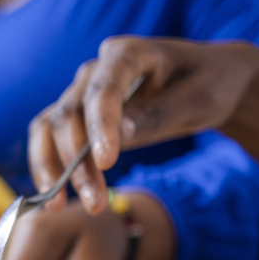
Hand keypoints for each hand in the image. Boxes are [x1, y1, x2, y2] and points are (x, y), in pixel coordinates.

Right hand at [30, 37, 255, 213]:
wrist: (210, 81)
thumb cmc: (211, 83)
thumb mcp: (200, 98)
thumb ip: (158, 114)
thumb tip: (121, 136)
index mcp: (127, 54)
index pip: (102, 90)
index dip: (100, 127)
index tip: (106, 163)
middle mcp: (95, 70)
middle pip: (69, 115)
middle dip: (76, 163)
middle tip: (95, 203)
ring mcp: (82, 92)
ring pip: (50, 128)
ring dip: (51, 167)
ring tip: (59, 206)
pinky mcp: (79, 114)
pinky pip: (49, 137)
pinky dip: (47, 166)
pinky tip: (53, 197)